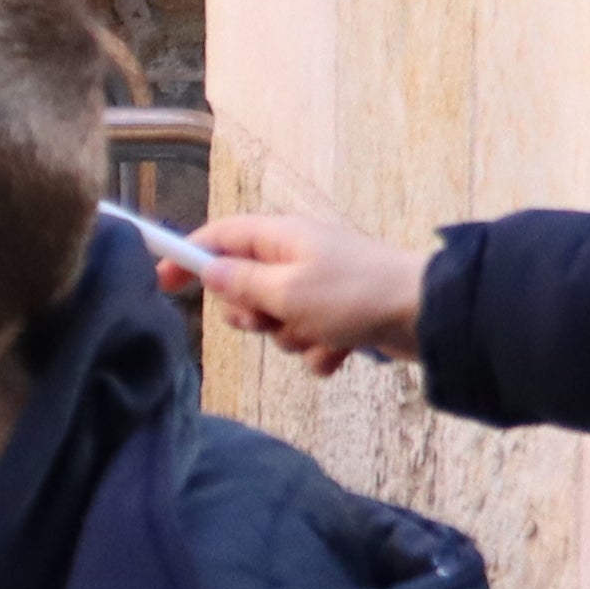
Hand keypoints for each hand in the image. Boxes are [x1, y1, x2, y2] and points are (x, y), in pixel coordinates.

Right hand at [173, 209, 430, 371]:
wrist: (427, 315)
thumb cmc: (355, 295)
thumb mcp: (286, 292)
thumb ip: (242, 284)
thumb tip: (209, 271)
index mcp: (282, 237)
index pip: (220, 237)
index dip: (188, 255)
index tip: (162, 281)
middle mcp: (299, 256)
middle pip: (245, 285)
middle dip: (251, 313)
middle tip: (267, 319)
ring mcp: (321, 286)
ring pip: (277, 320)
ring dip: (289, 337)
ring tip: (317, 334)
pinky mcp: (342, 316)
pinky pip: (309, 340)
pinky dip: (319, 350)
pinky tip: (341, 351)